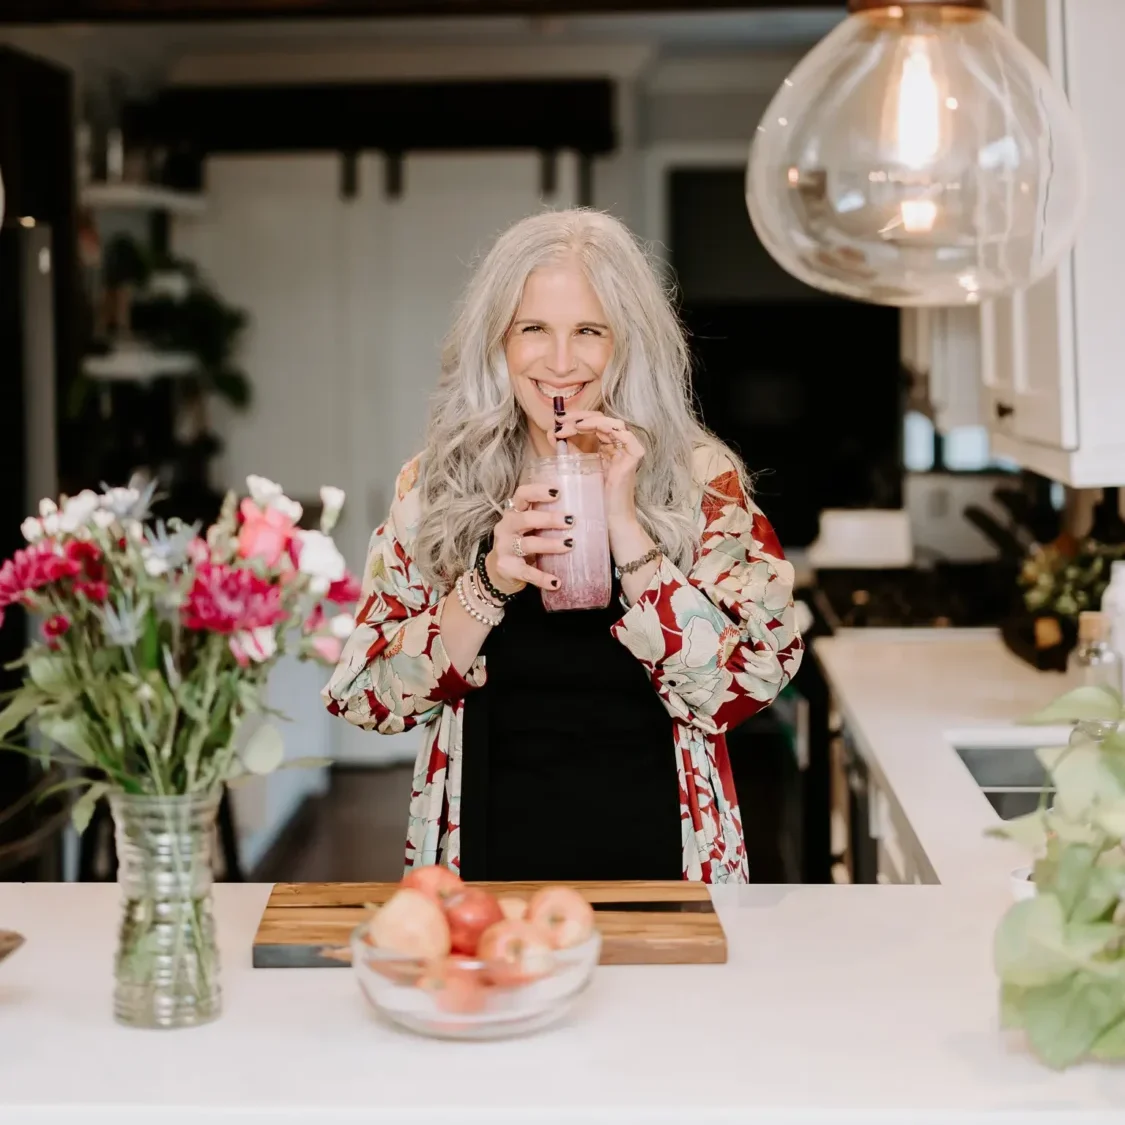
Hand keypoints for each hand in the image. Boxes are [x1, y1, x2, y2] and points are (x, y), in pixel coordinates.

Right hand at [485, 483, 572, 594]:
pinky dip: (543, 578)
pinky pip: (527, 572)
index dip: (538, 491)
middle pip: (526, 519)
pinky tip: (557, 582)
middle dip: (549, 519)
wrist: (498, 571)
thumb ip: (545, 520)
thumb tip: (582, 514)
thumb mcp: (528, 528)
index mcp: (513, 513)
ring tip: (569, 545)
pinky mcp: (506, 568)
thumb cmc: (521, 544)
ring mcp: (504, 548)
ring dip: (550, 544)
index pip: (522, 494)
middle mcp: (505, 527)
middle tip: (571, 521)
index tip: (558, 493)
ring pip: (528, 544)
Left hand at [552, 409, 644, 526]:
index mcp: (606, 447)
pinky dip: (608, 429)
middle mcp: (618, 447)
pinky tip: (590, 429)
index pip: (592, 424)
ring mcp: (627, 451)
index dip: (574, 419)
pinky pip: (626, 436)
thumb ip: (567, 450)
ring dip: (591, 421)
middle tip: (561, 421)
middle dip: (579, 417)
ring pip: (613, 423)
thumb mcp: (577, 467)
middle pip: (601, 420)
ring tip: (573, 425)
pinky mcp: (633, 458)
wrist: (608, 520)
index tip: (556, 421)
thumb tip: (552, 432)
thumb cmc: (594, 499)